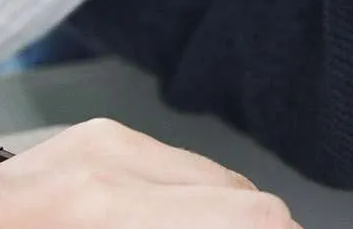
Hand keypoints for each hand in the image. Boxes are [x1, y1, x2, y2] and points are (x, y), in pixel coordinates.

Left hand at [0, 119, 298, 228]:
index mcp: (107, 211)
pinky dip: (188, 200)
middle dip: (254, 227)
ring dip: (219, 215)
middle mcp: (111, 161)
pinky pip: (178, 165)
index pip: (249, 214)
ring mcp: (106, 140)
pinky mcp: (99, 134)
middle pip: (241, 195)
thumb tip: (252, 227)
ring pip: (215, 179)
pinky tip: (165, 222)